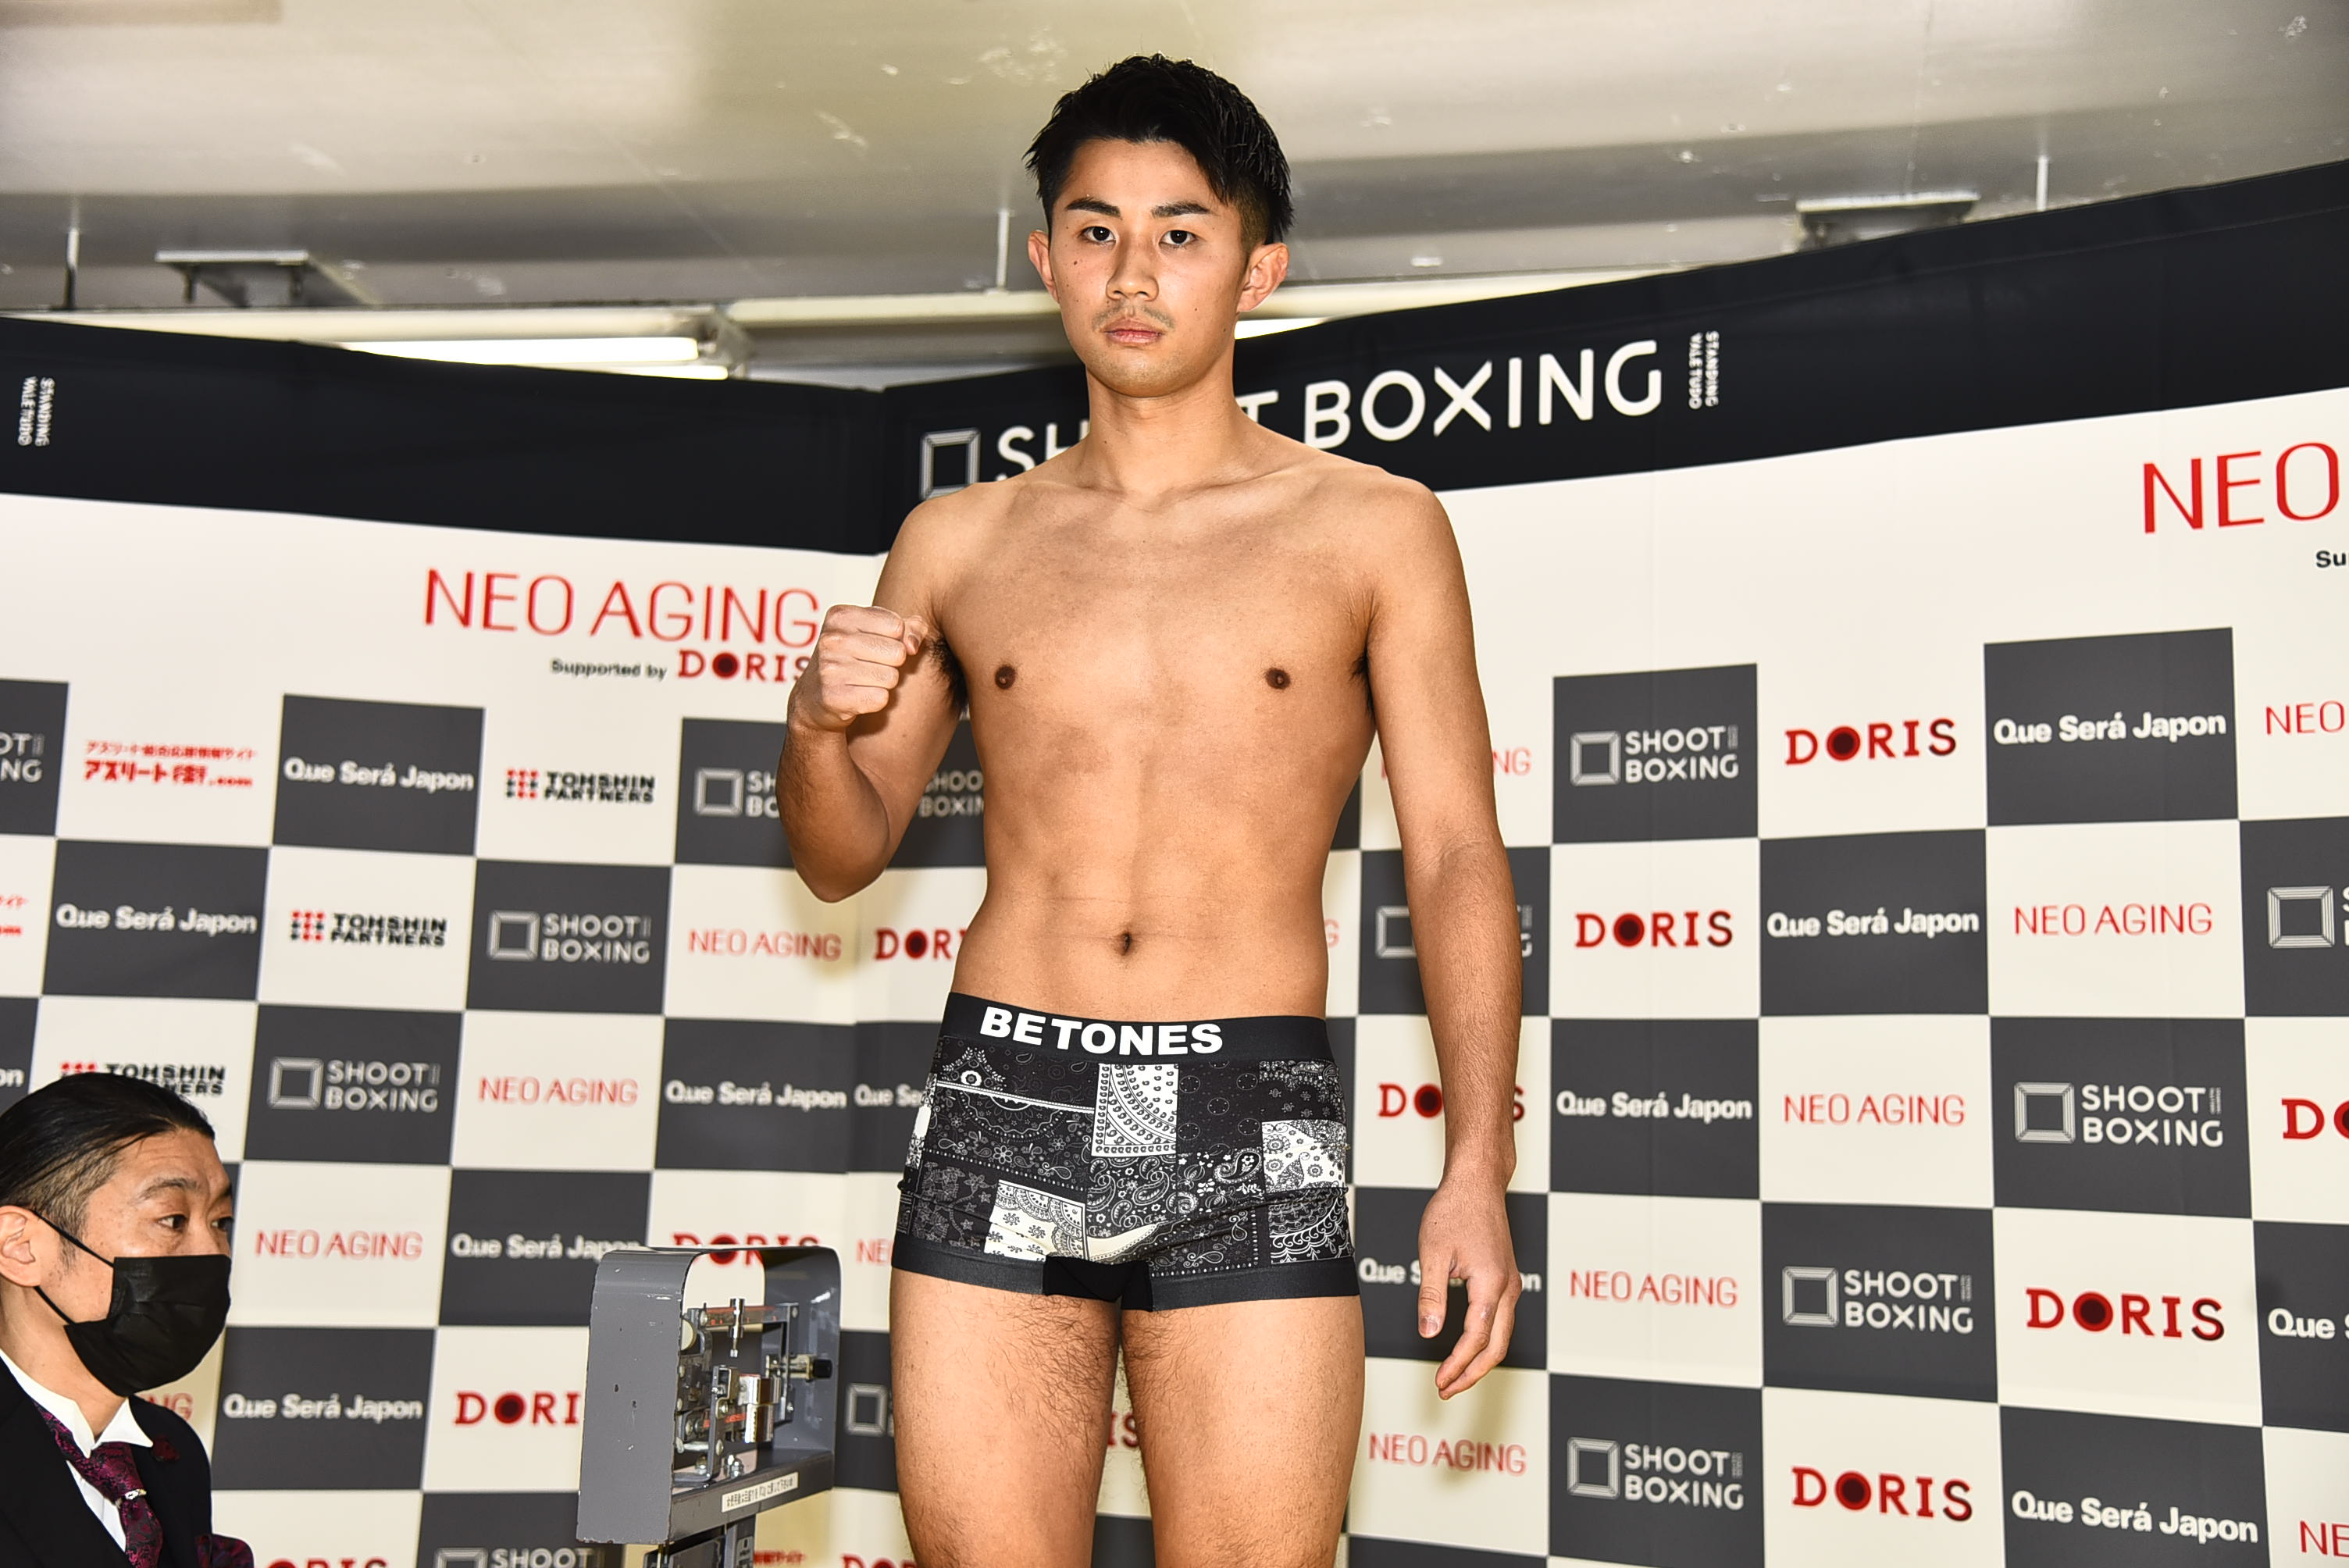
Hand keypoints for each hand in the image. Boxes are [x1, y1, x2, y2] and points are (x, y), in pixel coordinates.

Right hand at [791, 604, 926, 732]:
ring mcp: (830, 669)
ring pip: (891, 677)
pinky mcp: (833, 697)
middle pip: (897, 653)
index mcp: (841, 616)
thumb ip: (909, 627)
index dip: (896, 639)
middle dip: (892, 663)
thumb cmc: (853, 657)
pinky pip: (880, 698)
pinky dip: (876, 700)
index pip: (896, 625)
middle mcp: (832, 639)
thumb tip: (913, 645)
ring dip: (884, 683)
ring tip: (863, 681)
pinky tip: (858, 695)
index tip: (878, 645)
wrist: (814, 696)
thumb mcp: (876, 632)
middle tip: (870, 666)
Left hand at [1417, 1177, 1520, 1397]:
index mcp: (1491, 1284)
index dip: (1457, 1365)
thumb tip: (1428, 1333)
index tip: (1440, 1381)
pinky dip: (1485, 1341)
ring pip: (1502, 1336)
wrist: (1477, 1184)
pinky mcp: (1506, 1279)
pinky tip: (1465, 1347)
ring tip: (1453, 1376)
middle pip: (1497, 1347)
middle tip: (1447, 1389)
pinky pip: (1500, 1320)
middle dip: (1472, 1374)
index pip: (1476, 1339)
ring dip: (1479, 1360)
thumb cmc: (1455, 1210)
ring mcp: (1510, 1284)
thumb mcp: (1433, 1253)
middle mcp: (1508, 1287)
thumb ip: (1431, 1296)